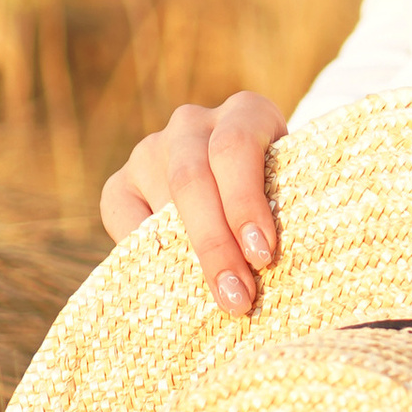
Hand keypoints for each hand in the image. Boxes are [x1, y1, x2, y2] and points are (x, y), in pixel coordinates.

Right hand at [100, 93, 288, 312]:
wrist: (238, 184)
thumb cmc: (279, 194)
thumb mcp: (290, 189)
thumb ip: (289, 212)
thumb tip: (287, 277)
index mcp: (246, 113)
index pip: (236, 149)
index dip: (245, 203)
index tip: (263, 255)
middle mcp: (193, 124)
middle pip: (193, 179)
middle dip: (216, 244)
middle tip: (238, 296)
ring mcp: (152, 149)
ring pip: (161, 199)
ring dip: (186, 254)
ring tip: (211, 298)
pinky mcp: (121, 181)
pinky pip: (122, 215)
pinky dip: (143, 250)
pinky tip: (168, 281)